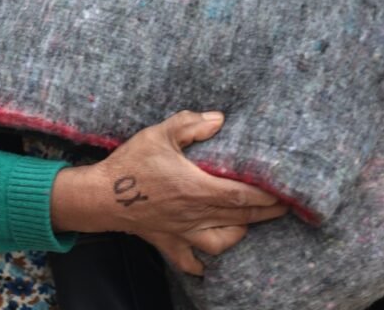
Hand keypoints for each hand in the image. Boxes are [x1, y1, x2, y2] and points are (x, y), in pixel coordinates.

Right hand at [51, 111, 288, 273]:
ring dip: (239, 234)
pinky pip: (189, 261)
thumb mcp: (159, 134)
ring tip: (249, 224)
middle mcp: (195, 214)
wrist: (98, 195)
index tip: (285, 191)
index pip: (242, 196)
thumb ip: (191, 124)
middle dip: (266, 213)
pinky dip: (202, 264)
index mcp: (197, 188)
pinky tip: (208, 263)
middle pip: (241, 218)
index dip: (267, 195)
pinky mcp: (167, 242)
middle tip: (284, 207)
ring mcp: (182, 232)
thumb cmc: (130, 164)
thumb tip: (219, 119)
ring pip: (221, 242)